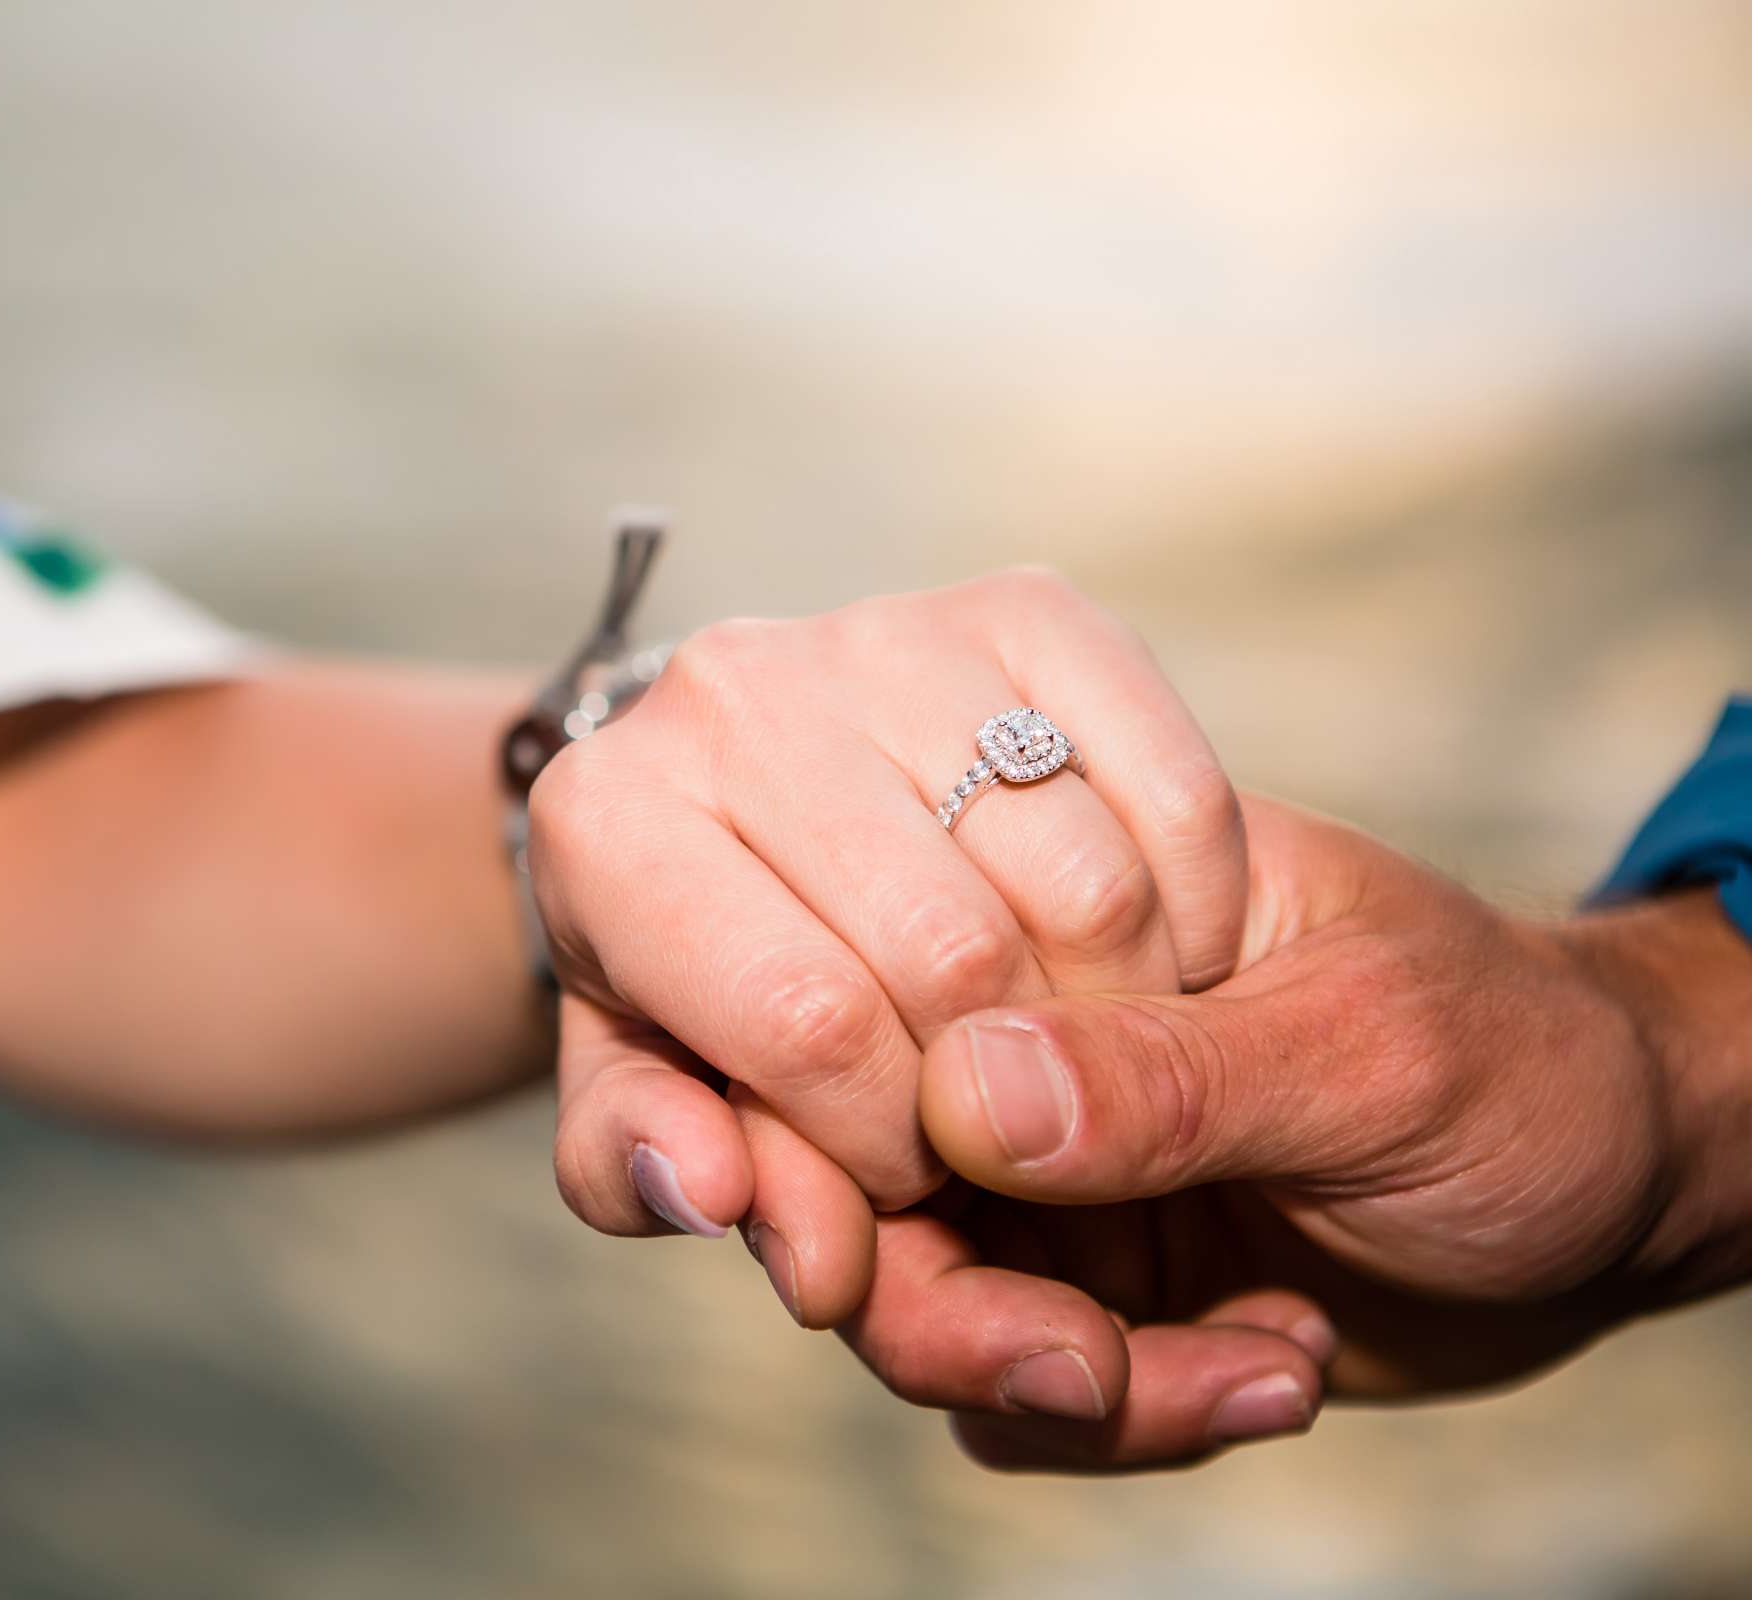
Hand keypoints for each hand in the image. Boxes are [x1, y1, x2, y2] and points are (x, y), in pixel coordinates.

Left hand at [529, 570, 1245, 1322]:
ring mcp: (884, 634)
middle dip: (1001, 1095)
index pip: (805, 1024)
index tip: (903, 1172)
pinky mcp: (1028, 605)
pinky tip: (1138, 963)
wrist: (749, 815)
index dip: (887, 1144)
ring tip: (1060, 1046)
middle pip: (953, 955)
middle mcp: (726, 691)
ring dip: (1117, 1019)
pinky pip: (1177, 795)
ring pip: (1085, 887)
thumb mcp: (634, 1101)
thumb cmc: (691, 990)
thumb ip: (646, 1169)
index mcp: (603, 818)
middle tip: (990, 1120)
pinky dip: (1194, 916)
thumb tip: (709, 1189)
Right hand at [836, 794, 1751, 1471]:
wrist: (1620, 1190)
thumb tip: (963, 1092)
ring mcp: (1036, 1166)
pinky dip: (1137, 1417)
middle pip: (849, 1182)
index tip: (842, 1258)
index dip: (806, 1133)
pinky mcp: (1076, 1282)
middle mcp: (1015, 1034)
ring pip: (921, 1311)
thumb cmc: (1528, 1062)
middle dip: (950, 1314)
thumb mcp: (1375, 1051)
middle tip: (1093, 1370)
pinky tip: (1276, 1368)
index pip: (856, 997)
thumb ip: (1172, 1076)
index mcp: (1060, 907)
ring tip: (1260, 1374)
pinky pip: (1014, 1394)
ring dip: (1074, 1386)